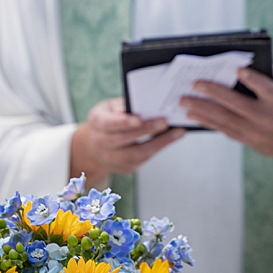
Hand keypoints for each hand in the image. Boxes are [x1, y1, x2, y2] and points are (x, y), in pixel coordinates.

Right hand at [70, 97, 185, 187]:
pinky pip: (144, 159)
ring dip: (159, 142)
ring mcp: (112, 158)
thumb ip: (124, 106)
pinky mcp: (125, 168)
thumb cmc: (107, 119)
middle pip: (124, 139)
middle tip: (164, 122)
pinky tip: (171, 138)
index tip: (138, 119)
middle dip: (146, 130)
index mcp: (97, 123)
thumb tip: (146, 104)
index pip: (109, 124)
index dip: (123, 122)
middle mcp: (101, 143)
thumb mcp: (109, 108)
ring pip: (136, 153)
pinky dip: (158, 147)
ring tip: (177, 132)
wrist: (95, 147)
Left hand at [181, 64, 272, 186]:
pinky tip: (194, 116)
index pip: (266, 90)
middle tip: (194, 84)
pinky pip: (225, 131)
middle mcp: (267, 119)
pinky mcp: (249, 142)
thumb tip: (258, 64)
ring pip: (225, 120)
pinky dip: (208, 123)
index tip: (238, 70)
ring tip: (184, 101)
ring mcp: (256, 133)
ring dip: (202, 110)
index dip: (253, 80)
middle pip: (236, 105)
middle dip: (213, 93)